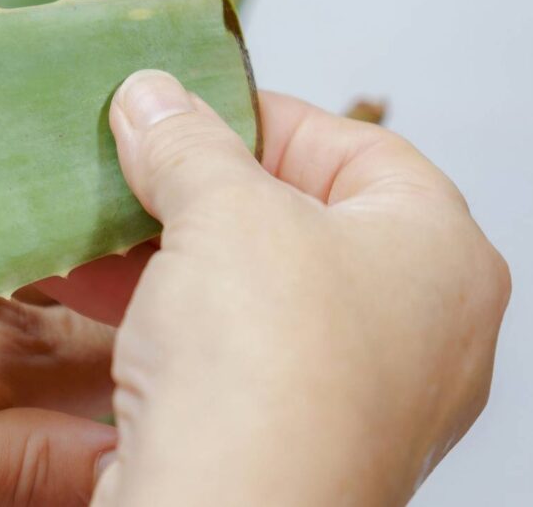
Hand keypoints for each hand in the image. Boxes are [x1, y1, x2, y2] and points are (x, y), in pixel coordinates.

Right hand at [39, 70, 510, 505]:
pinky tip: (92, 285)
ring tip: (96, 217)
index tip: (189, 108)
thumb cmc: (267, 364)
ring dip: (168, 250)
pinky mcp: (292, 434)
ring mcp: (356, 390)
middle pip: (298, 220)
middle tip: (135, 160)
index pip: (356, 148)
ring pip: (256, 290)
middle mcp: (416, 327)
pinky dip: (167, 312)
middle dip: (199, 188)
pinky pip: (231, 350)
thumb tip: (151, 98)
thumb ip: (186, 142)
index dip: (263, 116)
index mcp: (440, 253)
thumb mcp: (222, 212)